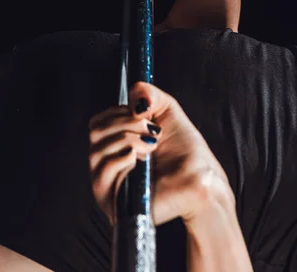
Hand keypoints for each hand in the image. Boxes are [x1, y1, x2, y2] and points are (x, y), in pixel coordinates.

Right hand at [88, 81, 234, 227]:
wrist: (201, 177)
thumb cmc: (186, 150)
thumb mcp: (165, 109)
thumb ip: (146, 93)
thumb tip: (133, 101)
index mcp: (116, 144)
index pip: (97, 123)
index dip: (120, 114)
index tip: (143, 117)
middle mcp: (107, 164)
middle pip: (95, 133)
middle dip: (127, 125)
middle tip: (152, 132)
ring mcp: (109, 185)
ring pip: (97, 151)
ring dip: (129, 140)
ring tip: (151, 147)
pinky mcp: (113, 203)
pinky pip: (103, 172)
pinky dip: (124, 158)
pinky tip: (141, 161)